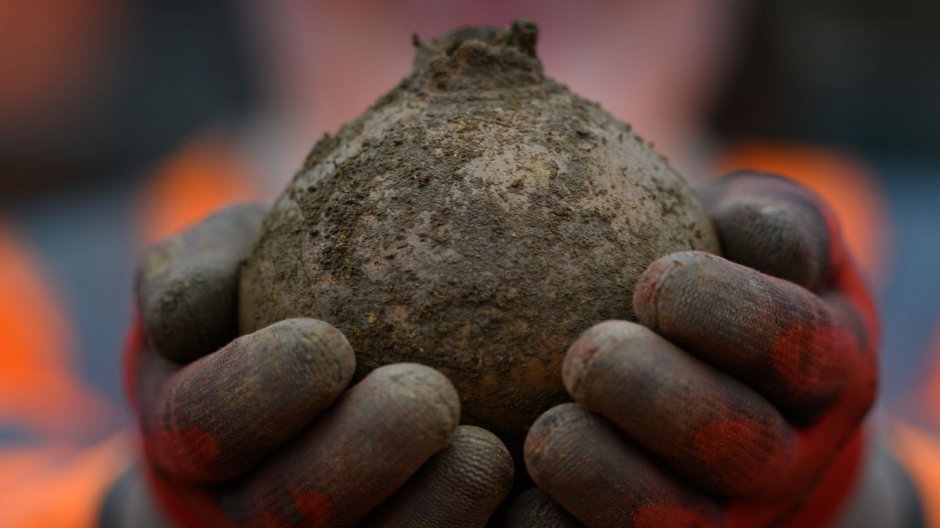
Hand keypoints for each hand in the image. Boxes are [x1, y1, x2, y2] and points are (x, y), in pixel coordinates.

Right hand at [119, 204, 512, 526]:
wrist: (297, 385)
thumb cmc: (261, 305)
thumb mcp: (220, 265)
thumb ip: (195, 274)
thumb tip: (188, 313)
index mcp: (192, 433)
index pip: (201, 425)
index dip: (256, 394)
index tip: (329, 344)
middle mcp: (241, 506)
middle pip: (281, 512)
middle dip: (355, 461)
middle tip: (429, 399)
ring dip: (428, 514)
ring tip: (489, 455)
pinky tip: (538, 494)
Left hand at [512, 172, 877, 526]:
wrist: (722, 383)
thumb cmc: (729, 277)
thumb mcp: (765, 230)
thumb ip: (775, 220)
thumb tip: (744, 221)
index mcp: (823, 364)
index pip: (795, 343)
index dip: (730, 314)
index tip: (656, 283)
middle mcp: (787, 452)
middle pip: (740, 446)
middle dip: (662, 399)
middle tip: (589, 355)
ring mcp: (728, 513)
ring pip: (679, 521)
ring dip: (606, 478)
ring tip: (547, 432)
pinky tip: (513, 493)